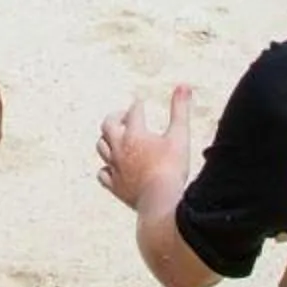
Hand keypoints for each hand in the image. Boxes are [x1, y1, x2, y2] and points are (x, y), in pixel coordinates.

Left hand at [94, 86, 195, 210]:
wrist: (160, 202)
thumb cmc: (171, 168)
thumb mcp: (180, 136)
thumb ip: (180, 110)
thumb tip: (184, 84)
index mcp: (134, 133)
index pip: (134, 112)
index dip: (138, 105)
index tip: (140, 103)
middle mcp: (119, 148)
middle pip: (108, 125)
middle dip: (115, 117)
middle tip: (124, 116)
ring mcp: (115, 168)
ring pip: (101, 147)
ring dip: (107, 139)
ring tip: (116, 137)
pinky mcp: (115, 186)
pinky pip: (103, 174)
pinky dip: (106, 168)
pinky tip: (112, 168)